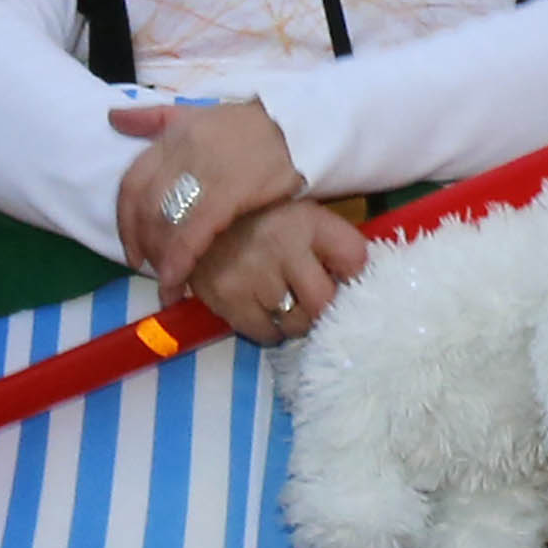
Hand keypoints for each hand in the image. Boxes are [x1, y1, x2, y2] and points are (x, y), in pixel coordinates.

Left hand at [105, 94, 301, 295]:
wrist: (298, 126)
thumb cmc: (248, 125)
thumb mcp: (197, 113)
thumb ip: (155, 119)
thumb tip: (113, 118)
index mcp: (171, 136)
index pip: (131, 182)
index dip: (125, 222)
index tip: (132, 251)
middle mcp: (181, 152)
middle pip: (146, 208)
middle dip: (145, 246)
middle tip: (154, 271)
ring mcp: (204, 171)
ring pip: (166, 223)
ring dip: (162, 259)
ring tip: (169, 283)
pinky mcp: (231, 191)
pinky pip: (194, 231)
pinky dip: (181, 259)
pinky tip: (180, 279)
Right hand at [197, 194, 373, 345]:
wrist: (189, 215)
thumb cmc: (255, 218)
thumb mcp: (298, 213)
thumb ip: (331, 240)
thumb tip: (358, 278)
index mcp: (304, 220)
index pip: (355, 257)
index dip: (354, 273)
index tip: (343, 276)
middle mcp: (281, 246)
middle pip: (325, 301)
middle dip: (322, 305)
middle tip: (310, 298)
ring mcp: (252, 275)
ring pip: (296, 323)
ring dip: (295, 319)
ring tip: (283, 301)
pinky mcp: (226, 298)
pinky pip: (264, 333)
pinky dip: (269, 329)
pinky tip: (261, 309)